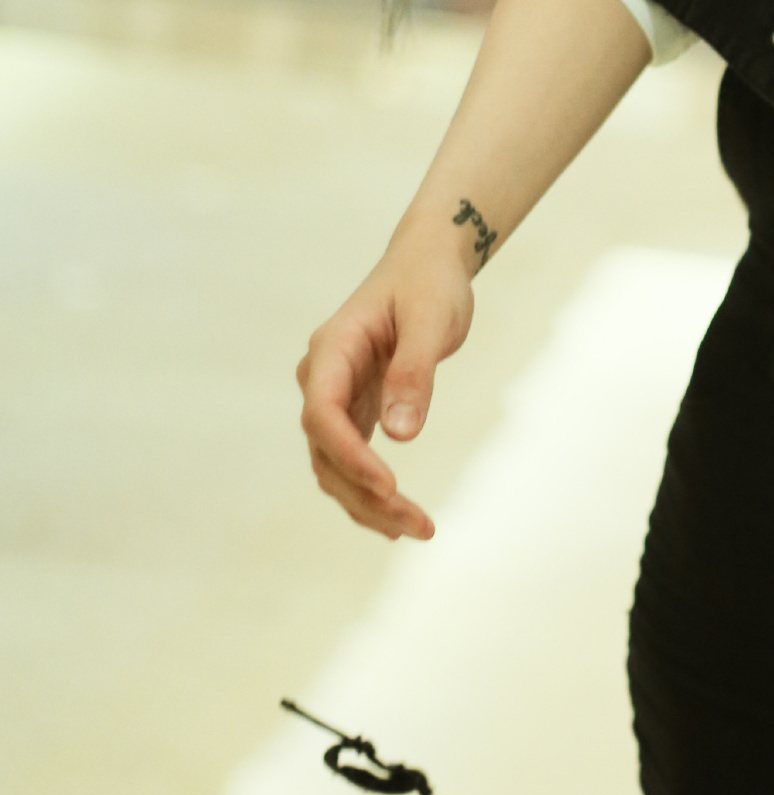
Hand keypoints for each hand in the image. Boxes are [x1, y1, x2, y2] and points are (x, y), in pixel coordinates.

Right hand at [297, 236, 473, 539]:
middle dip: (365, 494)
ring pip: (334, 464)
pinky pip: (351, 459)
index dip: (350, 455)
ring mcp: (335, 395)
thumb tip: (402, 434)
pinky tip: (398, 521)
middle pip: (326, 450)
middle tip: (417, 524)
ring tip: (418, 530)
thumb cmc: (429, 284)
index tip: (389, 486)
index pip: (322, 413)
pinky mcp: (355, 408)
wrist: (427, 264)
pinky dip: (369, 491)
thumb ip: (415, 372)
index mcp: (332, 349)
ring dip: (368, 503)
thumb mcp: (431, 319)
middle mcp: (323, 376)